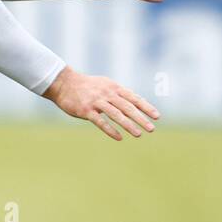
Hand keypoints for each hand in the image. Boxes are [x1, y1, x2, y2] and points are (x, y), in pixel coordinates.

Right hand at [43, 66, 158, 140]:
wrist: (64, 83)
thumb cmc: (87, 86)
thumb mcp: (106, 85)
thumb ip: (120, 93)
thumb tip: (138, 101)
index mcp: (114, 88)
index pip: (133, 98)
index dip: (146, 107)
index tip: (157, 116)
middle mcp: (107, 94)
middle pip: (127, 107)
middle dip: (141, 118)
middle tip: (152, 128)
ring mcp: (96, 102)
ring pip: (116, 114)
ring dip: (128, 125)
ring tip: (139, 134)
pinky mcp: (86, 110)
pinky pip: (100, 121)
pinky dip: (110, 130)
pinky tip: (119, 138)